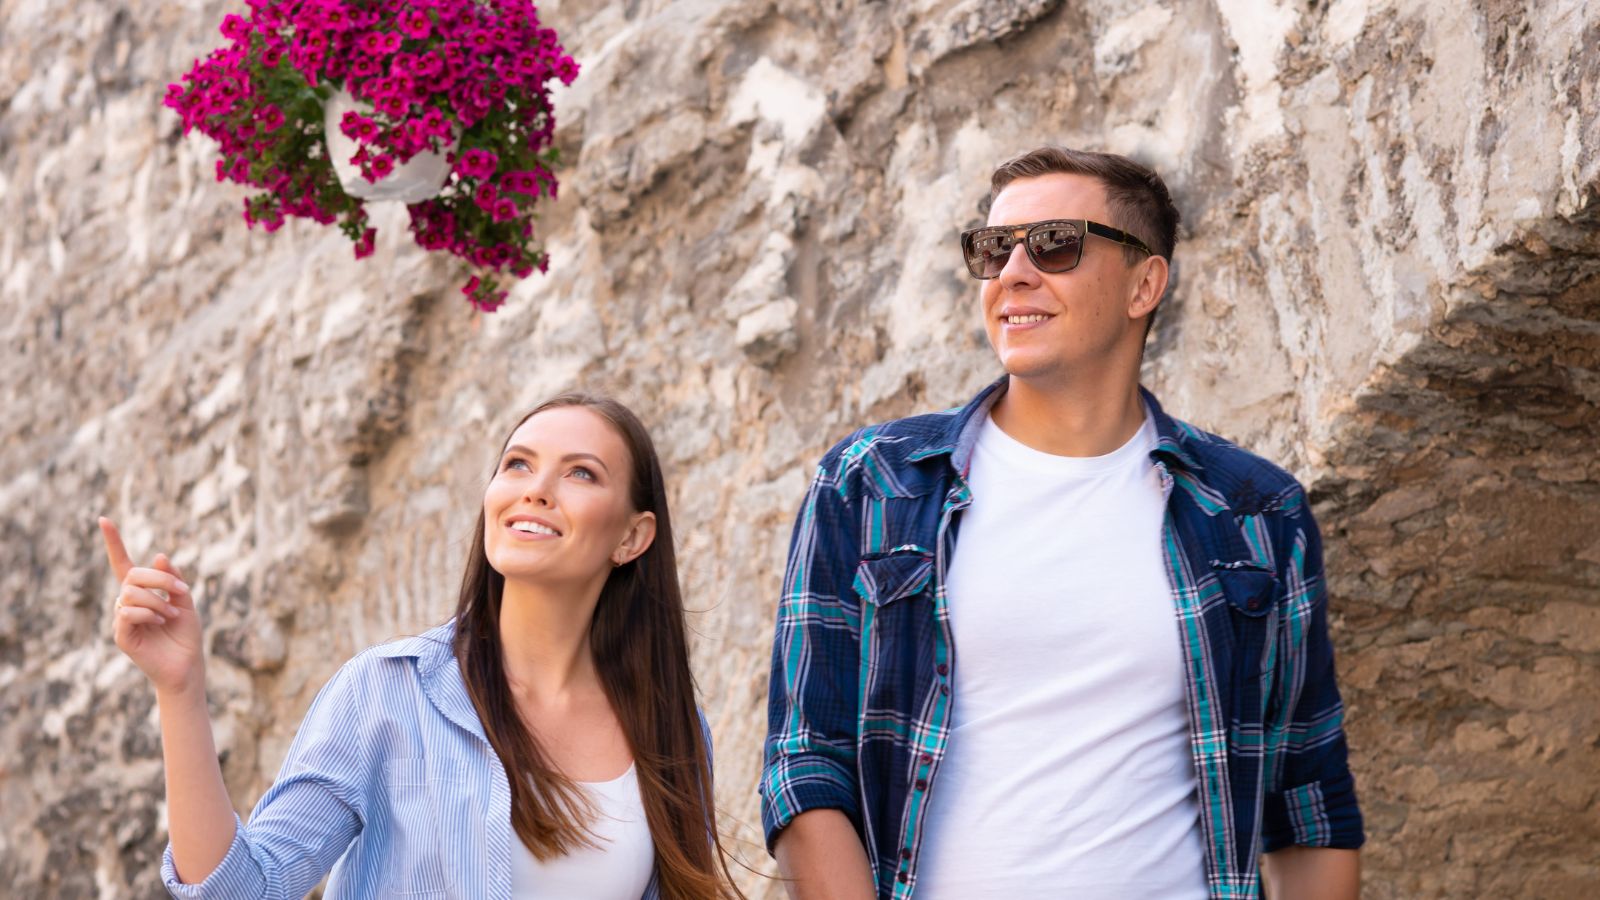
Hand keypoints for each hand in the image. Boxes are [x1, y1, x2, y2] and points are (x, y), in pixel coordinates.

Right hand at [100, 517, 204, 695]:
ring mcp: (122, 620)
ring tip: (171, 615)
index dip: (114, 543)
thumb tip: (158, 555)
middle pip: (132, 576)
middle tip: (181, 593)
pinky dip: (148, 613)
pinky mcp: (122, 637)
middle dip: (160, 579)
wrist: (187, 666)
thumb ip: (173, 579)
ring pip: (130, 594)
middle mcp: (128, 604)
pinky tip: (161, 622)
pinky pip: (126, 614)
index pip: (122, 564)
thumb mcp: (185, 601)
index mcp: (142, 593)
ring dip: (157, 601)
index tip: (104, 520)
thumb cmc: (186, 636)